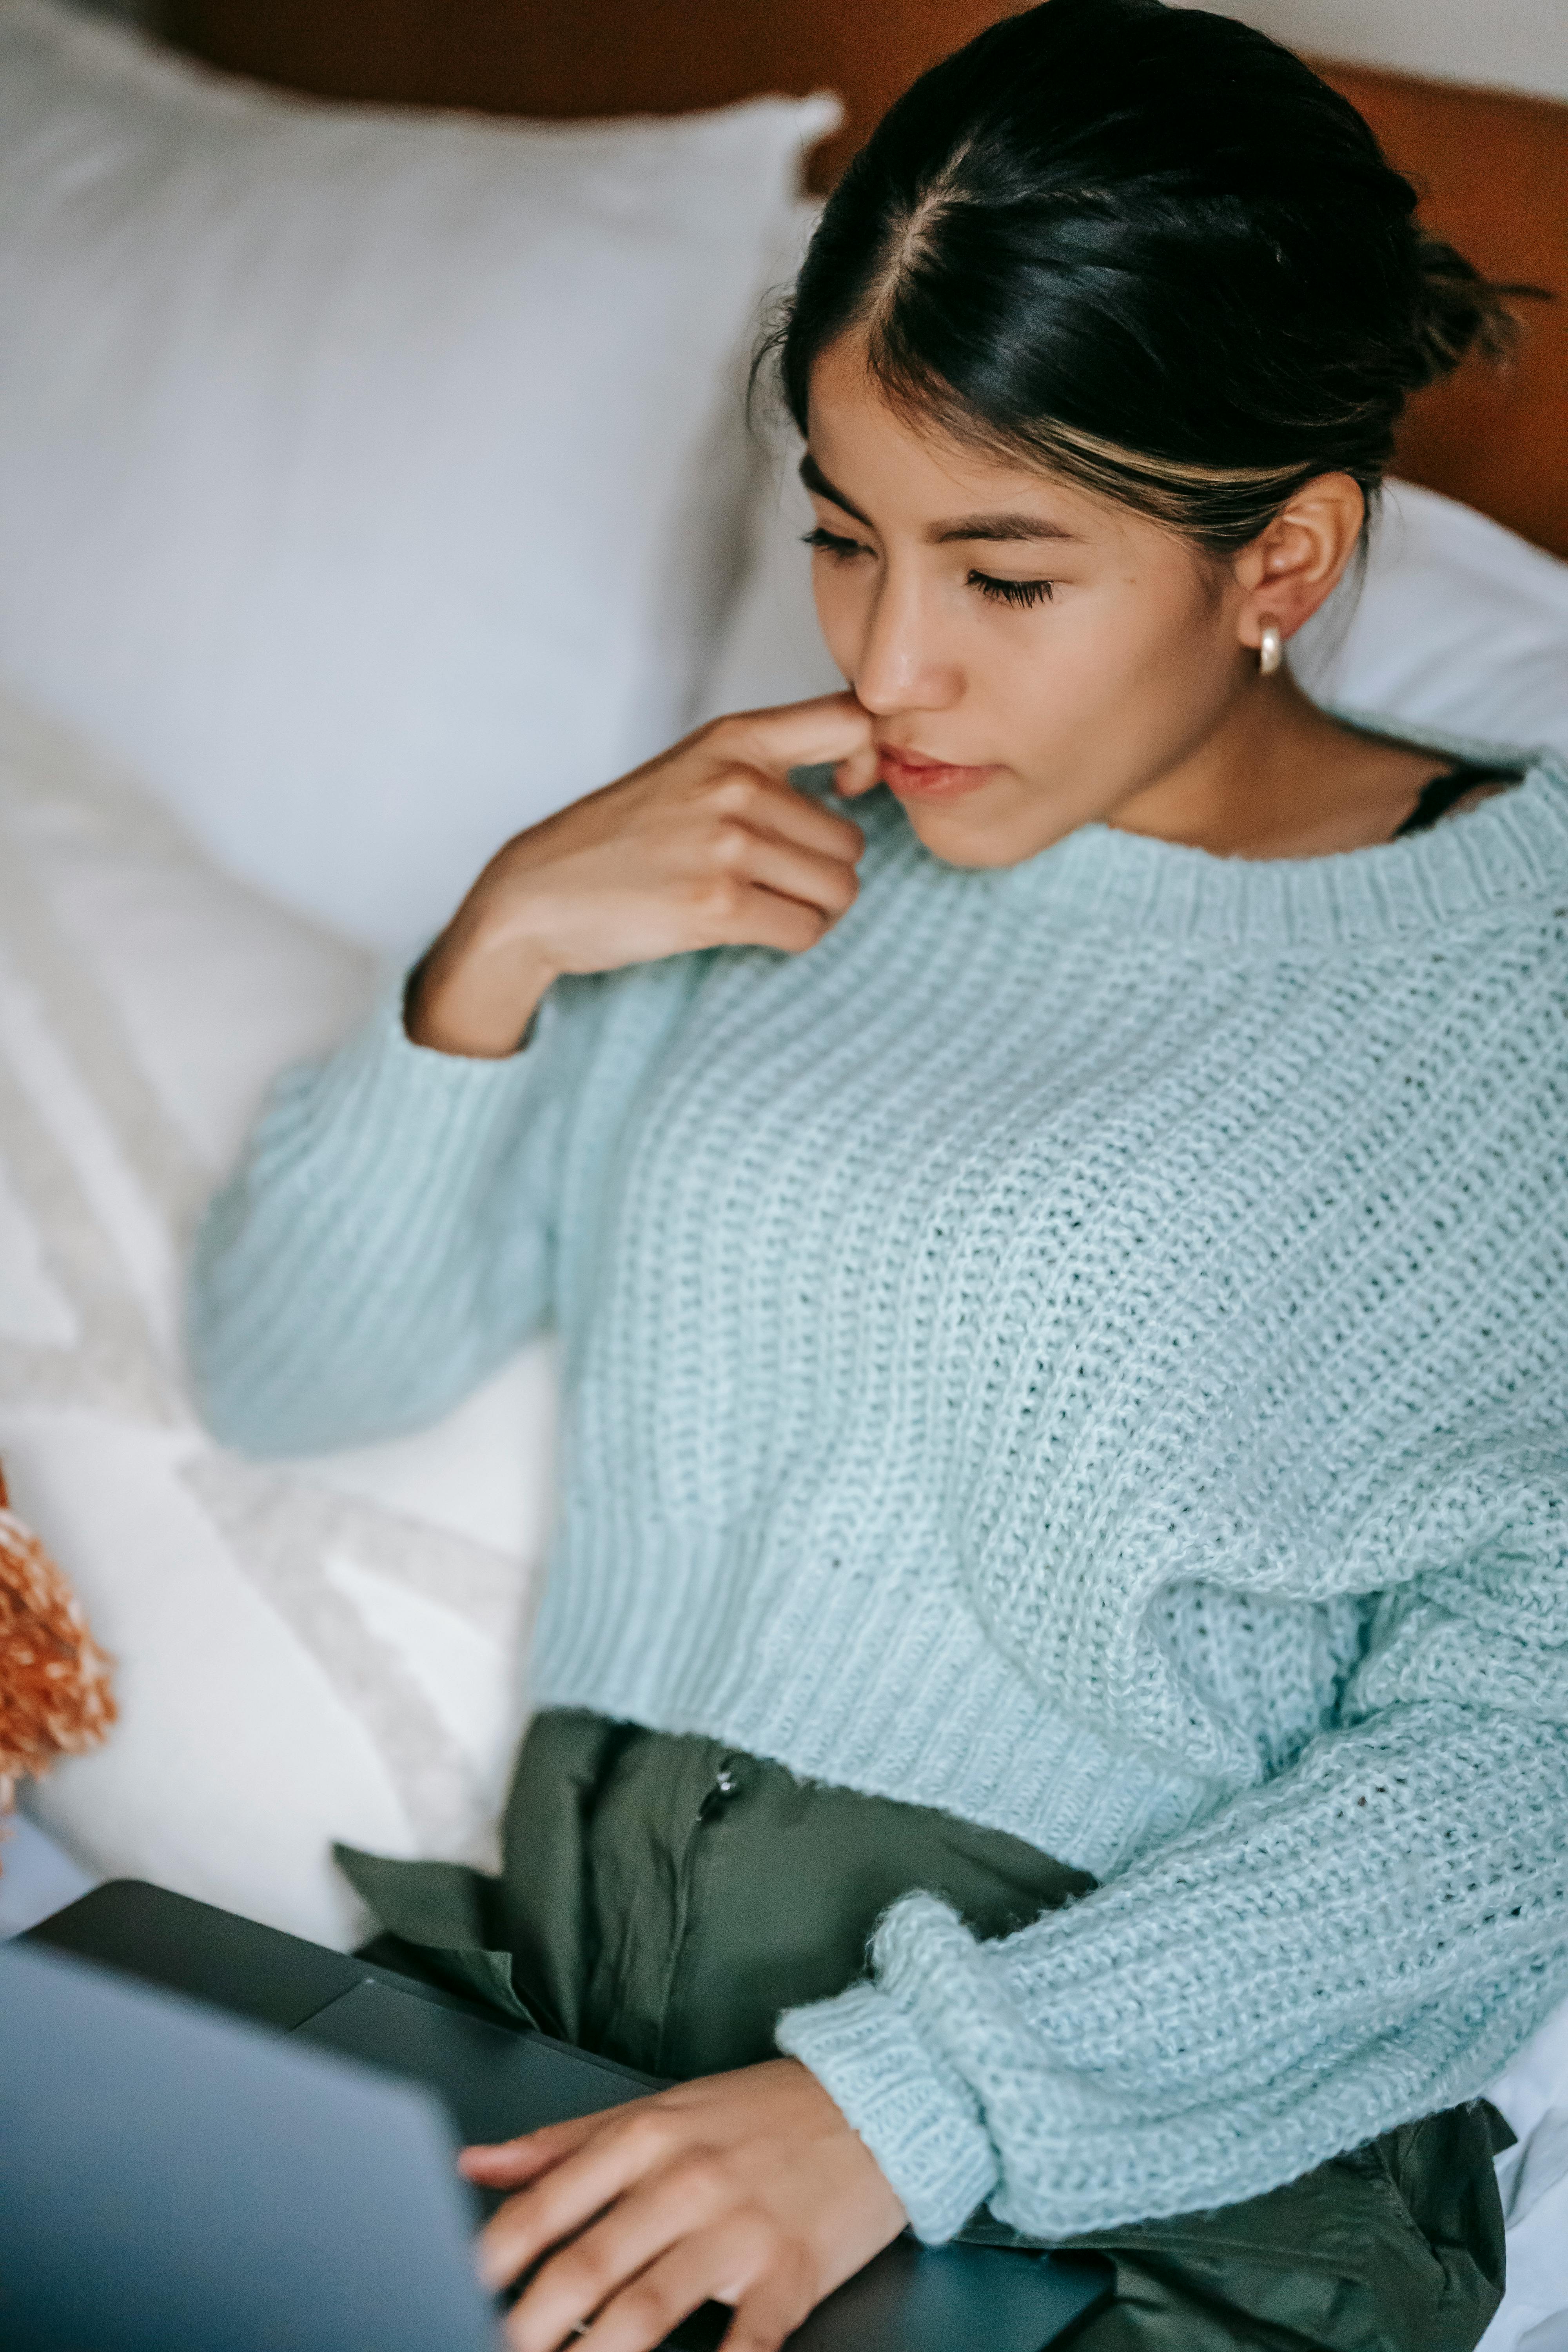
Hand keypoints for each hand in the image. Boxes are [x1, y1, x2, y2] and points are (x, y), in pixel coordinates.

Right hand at [409, 695, 876, 1057]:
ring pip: (838, 889)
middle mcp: (736, 784)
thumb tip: (864, 770)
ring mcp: (728, 846)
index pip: (849, 720)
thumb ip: (767, 762)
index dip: (872, 757)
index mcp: (732, 738)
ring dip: (812, 908)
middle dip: (823, 869)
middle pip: (851, 840)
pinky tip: (750, 927)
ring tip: (760, 902)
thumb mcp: (692, 769)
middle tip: (771, 877)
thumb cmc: (625, 837)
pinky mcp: (719, 906)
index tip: (848, 788)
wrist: (539, 893)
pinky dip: (790, 937)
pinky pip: (806, 930)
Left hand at [459, 2056, 906, 2350]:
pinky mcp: (790, 2273)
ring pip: (645, 2311)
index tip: (452, 2297)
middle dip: (524, 2330)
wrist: (876, 2097)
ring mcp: (737, 2230)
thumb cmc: (757, 2111)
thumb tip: (475, 2165)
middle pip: (584, 2270)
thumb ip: (561, 2145)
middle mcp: (682, 2181)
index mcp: (643, 2139)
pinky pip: (744, 2343)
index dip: (489, 2263)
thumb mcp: (654, 2108)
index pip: (545, 2209)